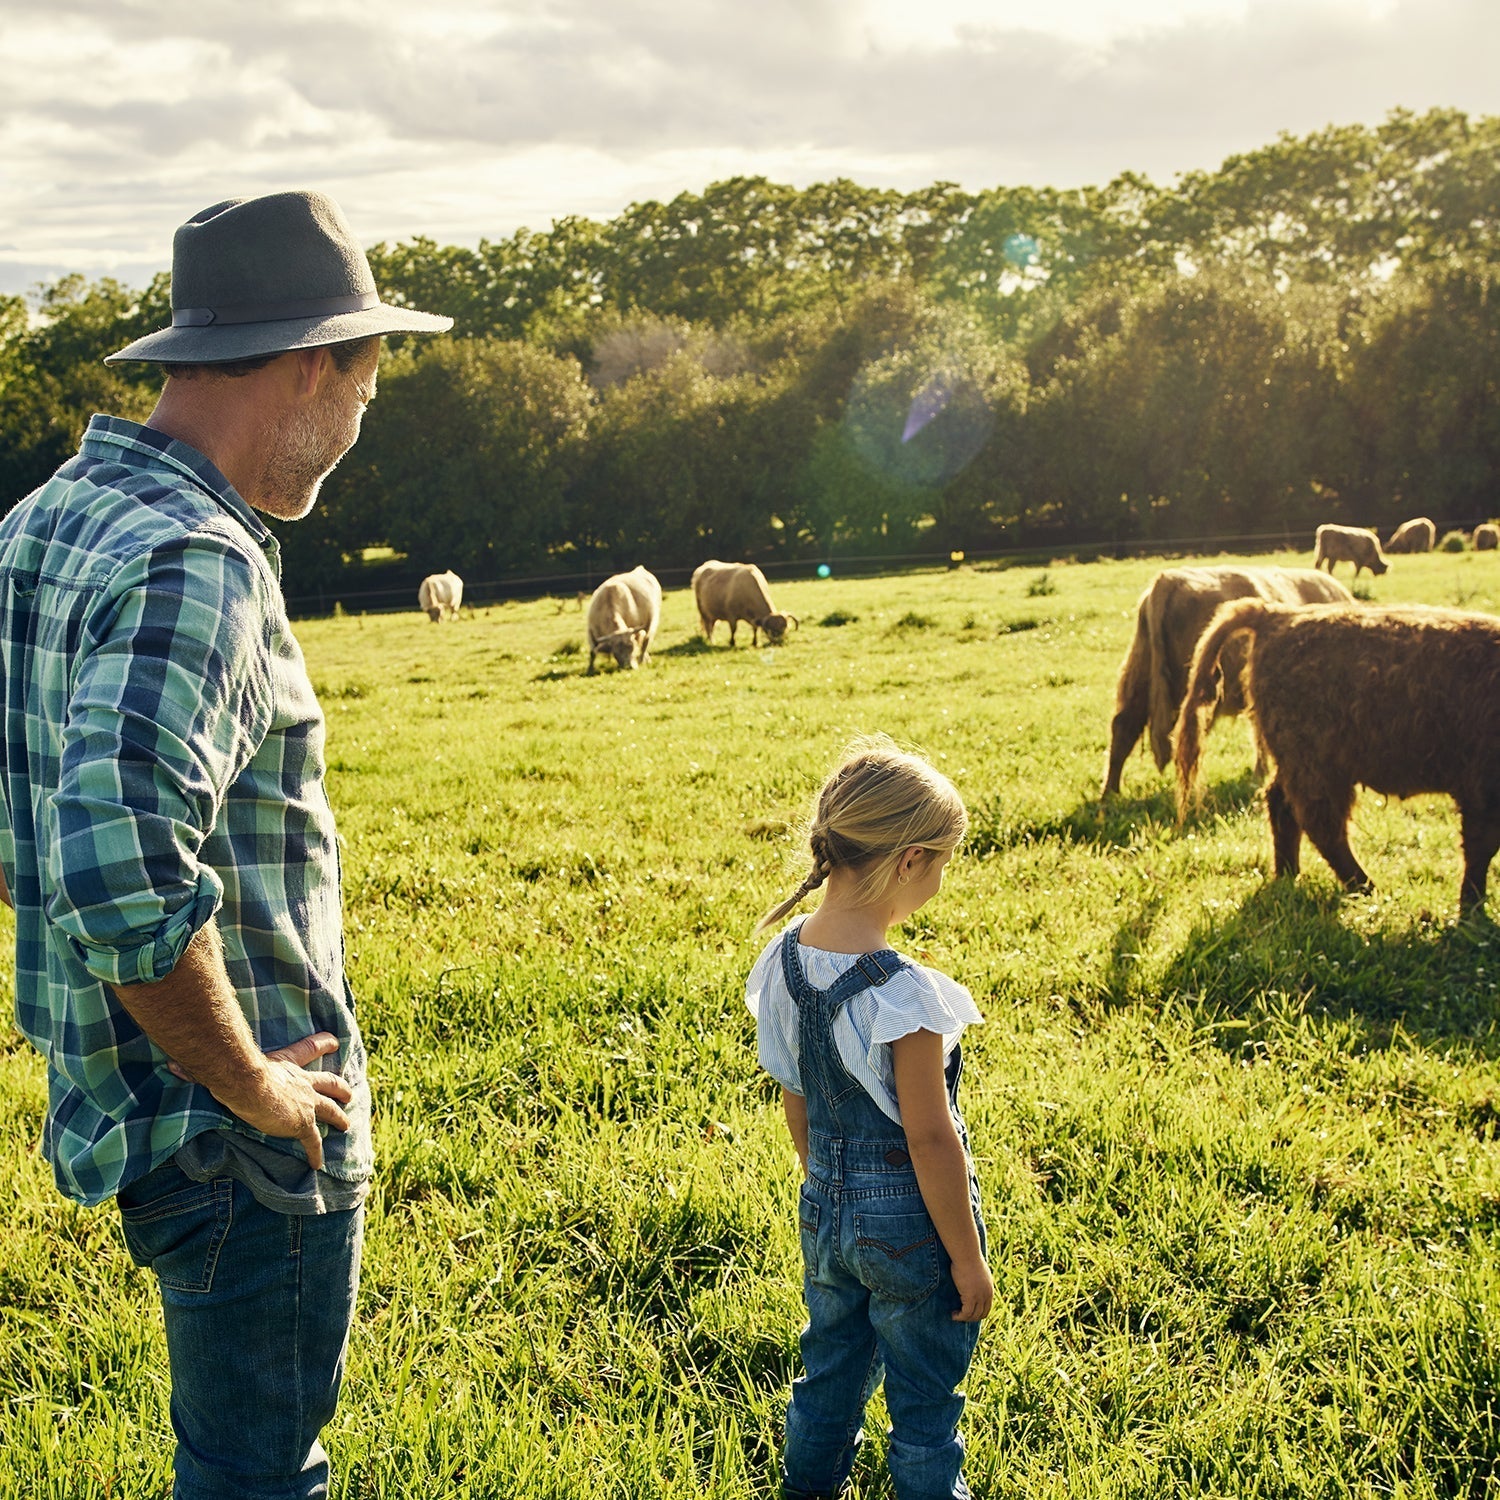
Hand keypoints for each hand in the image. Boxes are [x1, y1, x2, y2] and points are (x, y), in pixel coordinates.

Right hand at [170, 1031, 352, 1169]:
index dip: (322, 1044)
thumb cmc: (233, 1072)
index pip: (307, 1050)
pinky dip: (315, 1153)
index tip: (335, 1040)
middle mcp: (300, 1082)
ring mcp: (305, 1103)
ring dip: (339, 1116)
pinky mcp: (302, 1124)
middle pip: (328, 1081)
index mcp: (284, 1064)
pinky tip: (317, 1164)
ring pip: (330, 1110)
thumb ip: (198, 1068)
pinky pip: (313, 1142)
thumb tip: (172, 1066)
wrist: (247, 1086)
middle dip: (339, 1087)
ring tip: (347, 1123)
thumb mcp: (221, 1066)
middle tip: (349, 1092)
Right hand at [951, 1255, 993, 1322]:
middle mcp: (987, 1295)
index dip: (977, 1313)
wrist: (966, 1254)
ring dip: (964, 1318)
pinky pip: (966, 1313)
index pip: (987, 1308)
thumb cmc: (968, 1258)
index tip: (967, 1313)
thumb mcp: (978, 1270)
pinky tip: (953, 1314)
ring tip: (955, 1315)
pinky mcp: (971, 1297)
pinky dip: (960, 1316)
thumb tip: (972, 1279)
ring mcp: (980, 1297)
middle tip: (960, 1316)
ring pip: (973, 1315)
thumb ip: (978, 1278)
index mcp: (989, 1289)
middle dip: (971, 1318)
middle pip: (981, 1314)